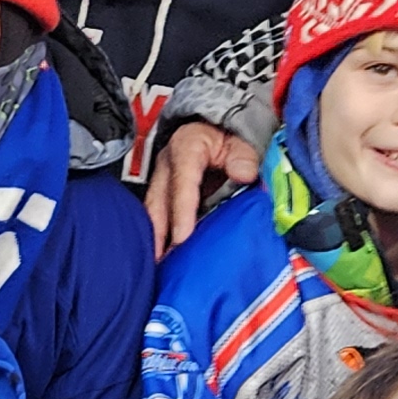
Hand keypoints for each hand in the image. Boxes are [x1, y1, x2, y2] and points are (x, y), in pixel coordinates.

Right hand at [144, 120, 258, 254]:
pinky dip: (162, 239)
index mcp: (184, 149)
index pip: (182, 183)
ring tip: (162, 270)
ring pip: (154, 214)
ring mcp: (163, 182)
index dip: (182, 212)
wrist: (216, 128)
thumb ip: (243, 155)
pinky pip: (160, 218)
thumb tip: (244, 173)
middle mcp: (167, 167)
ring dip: (157, 241)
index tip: (182, 237)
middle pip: (157, 204)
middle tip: (163, 265)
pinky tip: (167, 260)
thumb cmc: (227, 136)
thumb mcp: (239, 139)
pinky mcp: (165, 195)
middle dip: (158, 235)